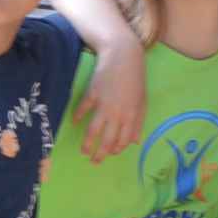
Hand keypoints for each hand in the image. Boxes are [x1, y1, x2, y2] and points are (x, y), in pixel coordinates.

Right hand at [76, 42, 143, 158]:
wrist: (123, 55)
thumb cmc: (135, 78)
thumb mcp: (142, 101)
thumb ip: (139, 123)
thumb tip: (135, 142)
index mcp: (132, 116)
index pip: (123, 140)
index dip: (116, 150)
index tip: (110, 154)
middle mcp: (118, 113)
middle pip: (107, 140)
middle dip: (100, 154)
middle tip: (94, 162)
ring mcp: (104, 104)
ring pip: (93, 130)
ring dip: (87, 143)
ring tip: (83, 151)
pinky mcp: (92, 94)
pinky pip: (83, 110)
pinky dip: (78, 117)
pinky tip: (75, 122)